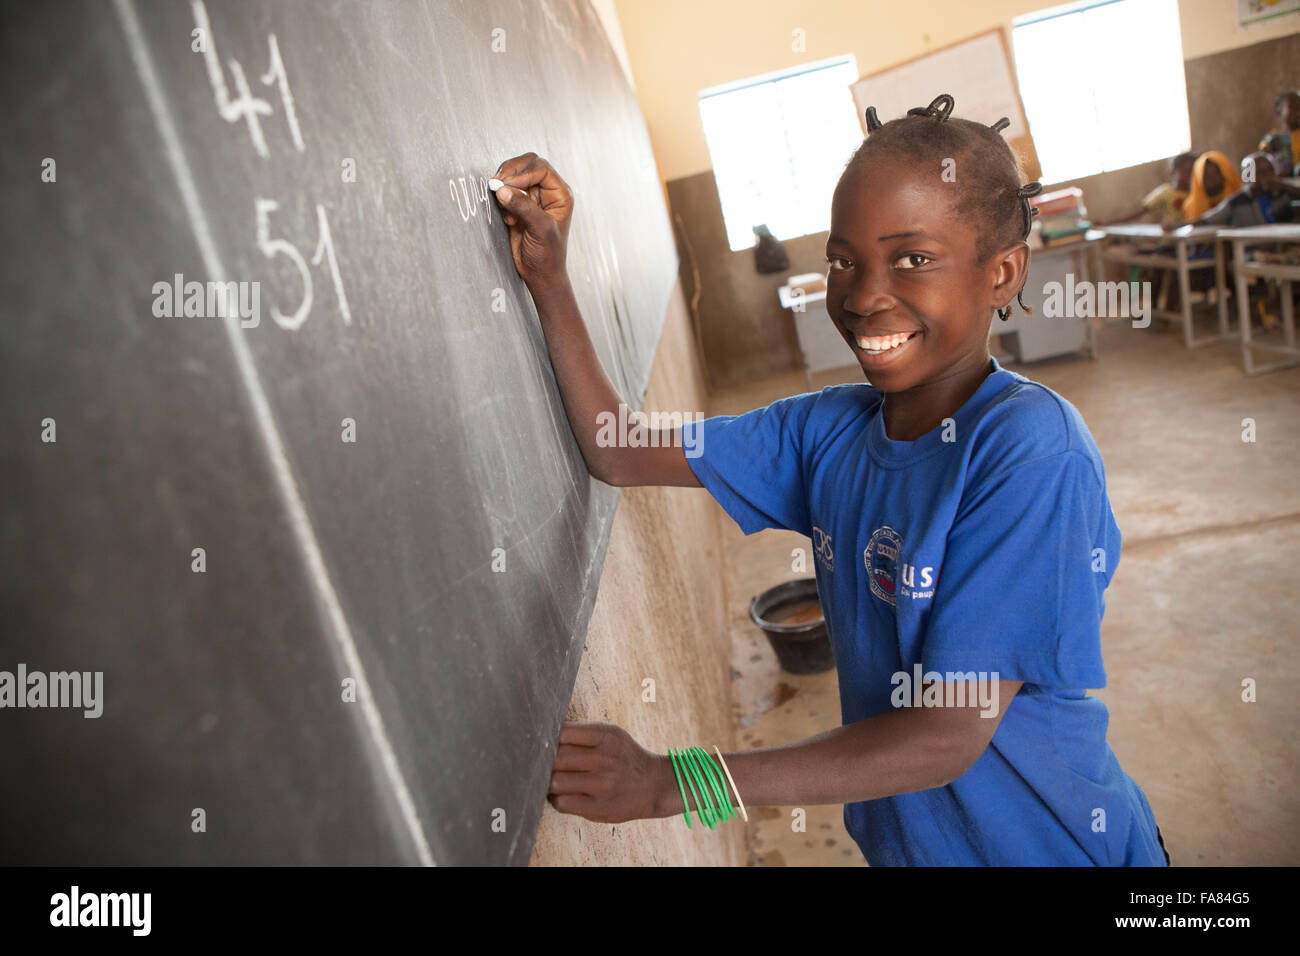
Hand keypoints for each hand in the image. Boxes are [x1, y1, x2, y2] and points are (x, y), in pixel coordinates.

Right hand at [492, 152, 573, 289]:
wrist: (539, 274)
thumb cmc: (548, 254)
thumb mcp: (540, 229)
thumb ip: (524, 207)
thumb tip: (503, 190)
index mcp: (560, 194)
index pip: (541, 168)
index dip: (523, 172)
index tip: (507, 184)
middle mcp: (547, 192)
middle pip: (527, 165)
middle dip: (511, 173)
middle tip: (496, 183)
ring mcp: (532, 198)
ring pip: (514, 177)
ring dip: (504, 187)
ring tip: (504, 207)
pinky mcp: (518, 206)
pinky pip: (506, 192)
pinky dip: (502, 201)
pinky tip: (509, 220)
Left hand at [547, 722, 676, 823]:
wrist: (654, 785)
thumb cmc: (624, 757)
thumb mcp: (611, 735)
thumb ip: (582, 733)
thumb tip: (544, 732)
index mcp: (606, 736)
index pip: (563, 733)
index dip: (548, 739)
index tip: (544, 743)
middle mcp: (605, 759)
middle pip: (556, 758)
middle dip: (545, 761)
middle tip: (543, 764)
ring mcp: (602, 785)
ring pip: (555, 782)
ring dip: (549, 781)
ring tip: (552, 779)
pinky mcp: (599, 808)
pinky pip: (563, 803)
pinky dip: (557, 799)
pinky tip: (564, 794)